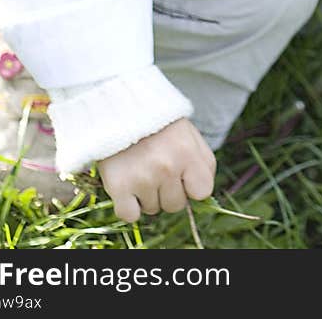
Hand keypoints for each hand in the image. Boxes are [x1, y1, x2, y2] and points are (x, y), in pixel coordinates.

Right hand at [97, 117, 215, 222]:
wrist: (119, 106)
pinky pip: (130, 216)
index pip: (203, 191)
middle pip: (176, 205)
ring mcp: (142, 178)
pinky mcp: (118, 187)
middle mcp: (167, 167)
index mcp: (188, 152)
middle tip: (157, 168)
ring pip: (152, 209)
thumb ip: (202, 162)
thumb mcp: (188, 134)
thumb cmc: (158, 124)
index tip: (183, 175)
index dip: (192, 186)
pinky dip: (128, 206)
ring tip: (140, 168)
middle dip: (168, 191)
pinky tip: (128, 186)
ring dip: (147, 195)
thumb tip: (203, 194)